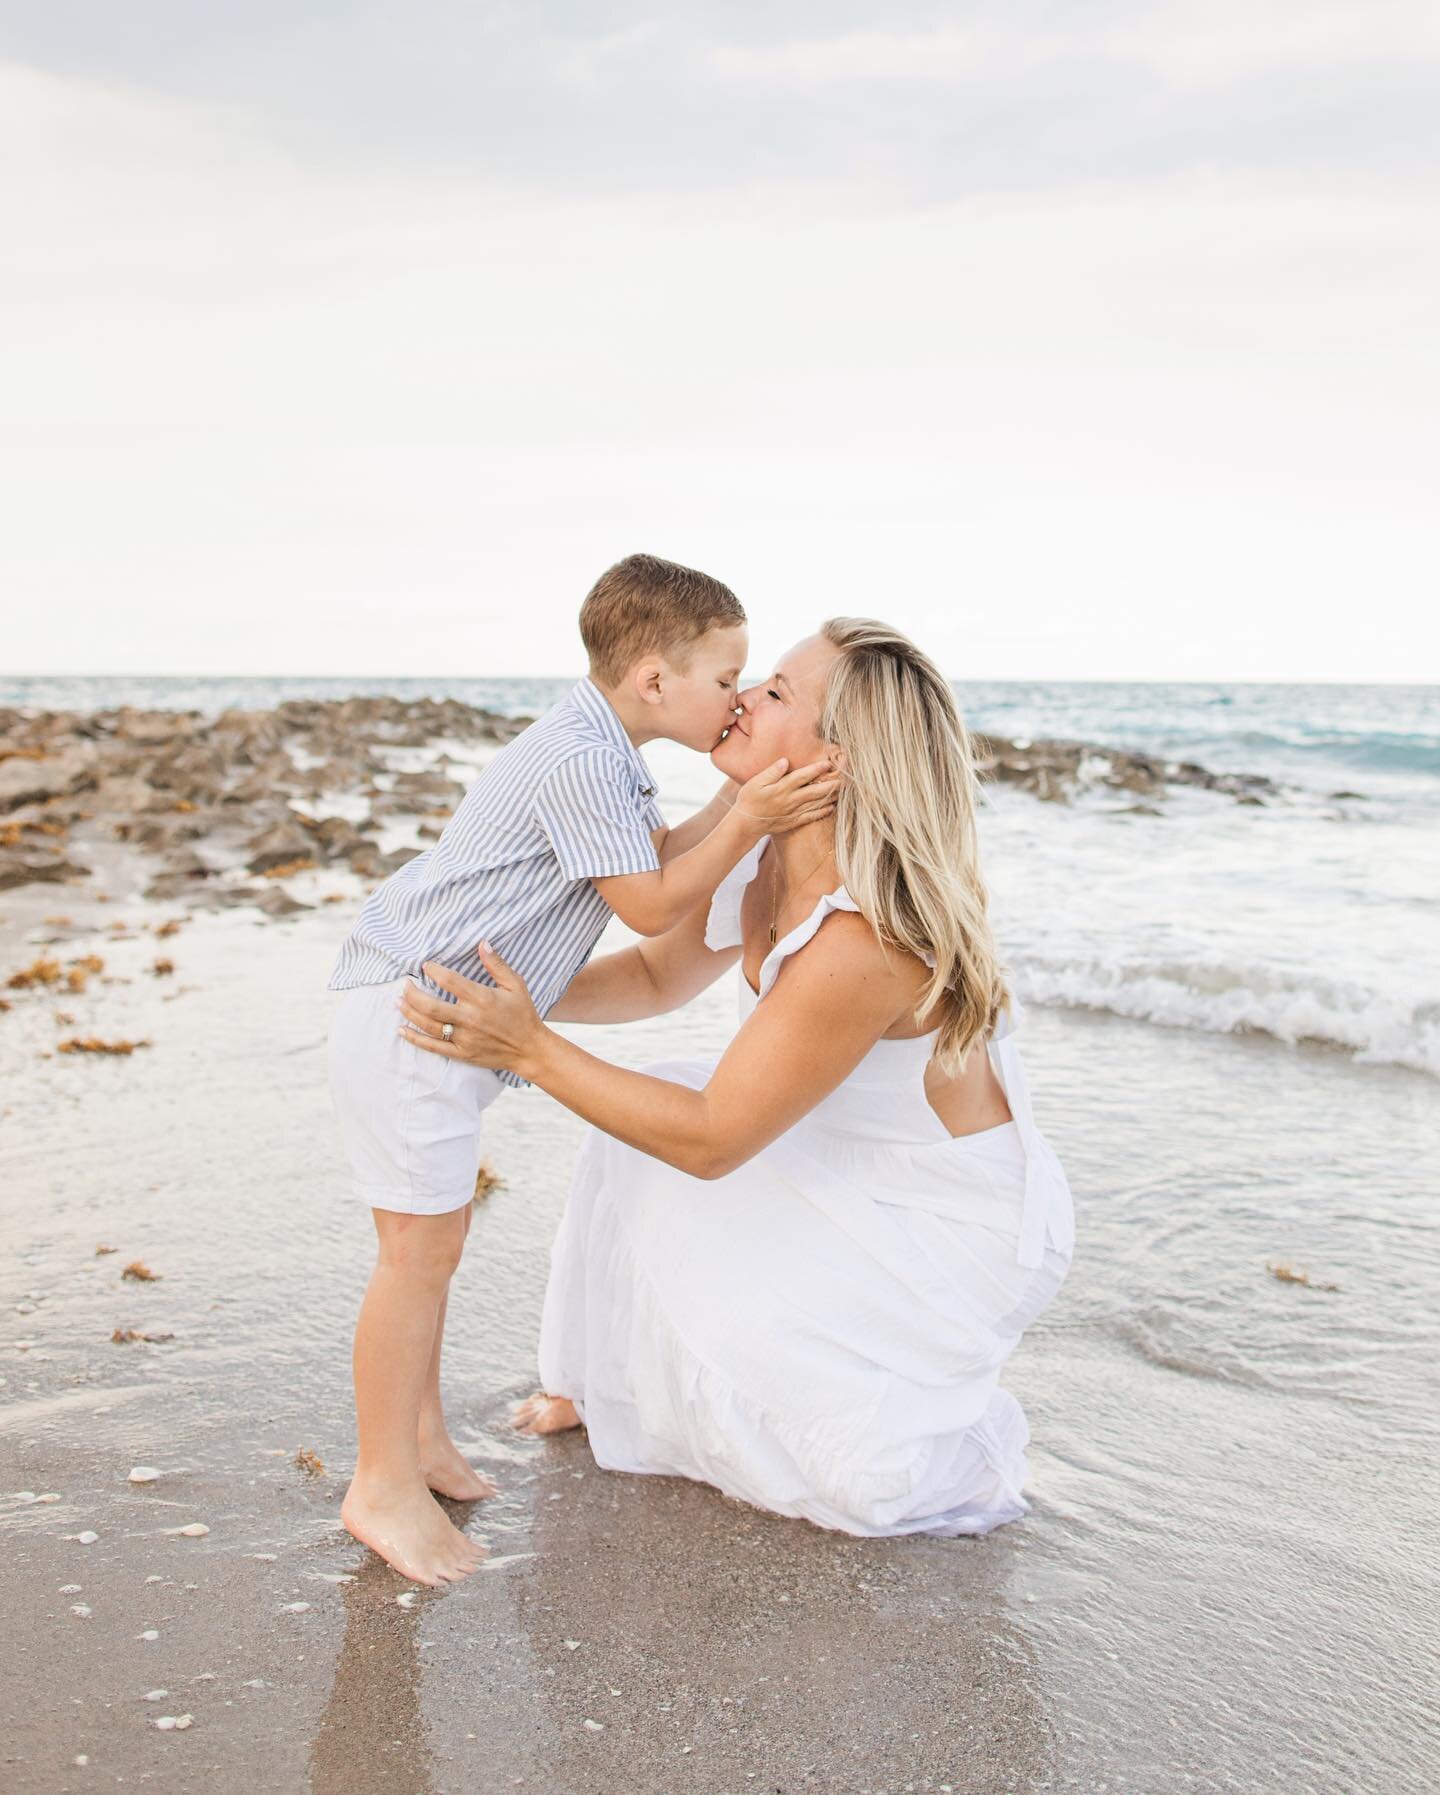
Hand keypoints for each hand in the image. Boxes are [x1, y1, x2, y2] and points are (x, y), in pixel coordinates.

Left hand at [396, 945, 546, 1077]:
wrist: (530, 1049)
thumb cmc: (523, 1014)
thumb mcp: (516, 985)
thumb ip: (497, 964)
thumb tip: (482, 943)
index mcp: (482, 999)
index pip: (450, 981)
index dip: (434, 971)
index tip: (425, 965)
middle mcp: (470, 1019)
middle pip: (430, 1005)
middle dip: (412, 994)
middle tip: (404, 984)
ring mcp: (464, 1038)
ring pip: (428, 1025)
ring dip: (409, 1012)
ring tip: (398, 1001)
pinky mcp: (461, 1053)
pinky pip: (433, 1047)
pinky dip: (415, 1039)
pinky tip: (402, 1029)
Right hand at [732, 756, 841, 836]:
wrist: (746, 824)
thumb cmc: (749, 800)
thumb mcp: (755, 783)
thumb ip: (772, 772)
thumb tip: (785, 761)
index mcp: (782, 788)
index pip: (802, 776)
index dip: (816, 769)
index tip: (829, 763)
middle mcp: (790, 800)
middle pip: (815, 791)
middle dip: (831, 784)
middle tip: (846, 778)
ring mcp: (793, 812)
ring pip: (816, 803)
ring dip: (830, 797)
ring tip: (843, 790)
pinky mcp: (793, 821)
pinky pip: (811, 816)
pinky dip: (822, 812)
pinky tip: (832, 807)